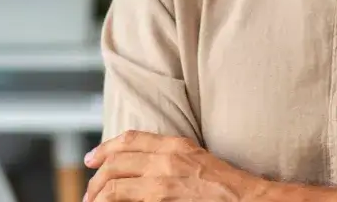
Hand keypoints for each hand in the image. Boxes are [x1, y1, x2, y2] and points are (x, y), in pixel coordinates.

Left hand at [84, 131, 266, 201]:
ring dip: (98, 196)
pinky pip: (127, 200)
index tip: (92, 159)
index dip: (105, 148)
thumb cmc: (227, 186)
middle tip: (89, 192)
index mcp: (175, 145)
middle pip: (117, 163)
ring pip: (115, 185)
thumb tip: (144, 166)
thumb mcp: (196, 160)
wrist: (248, 201)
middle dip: (97, 178)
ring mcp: (163, 182)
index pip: (130, 140)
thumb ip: (170, 158)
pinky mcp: (163, 201)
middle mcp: (166, 159)